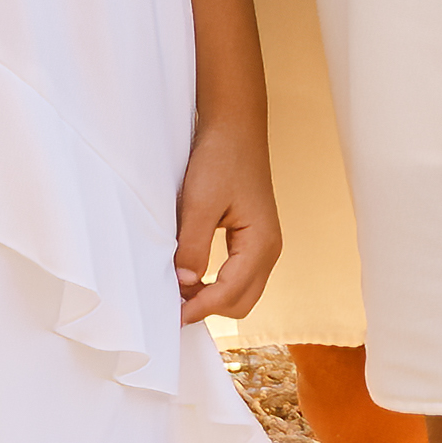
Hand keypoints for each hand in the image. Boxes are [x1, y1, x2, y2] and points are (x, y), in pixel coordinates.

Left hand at [170, 105, 279, 326]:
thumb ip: (193, 245)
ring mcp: (265, 245)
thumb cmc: (221, 158)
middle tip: (172, 305)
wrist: (236, 128)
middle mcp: (270, 250)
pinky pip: (240, 276)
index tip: (171, 315)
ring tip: (179, 290)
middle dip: (208, 309)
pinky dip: (217, 284)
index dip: (199, 308)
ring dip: (212, 298)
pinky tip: (192, 275)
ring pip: (242, 292)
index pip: (230, 294)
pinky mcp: (255, 238)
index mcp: (262, 244)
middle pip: (241, 302)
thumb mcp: (200, 201)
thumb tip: (184, 284)